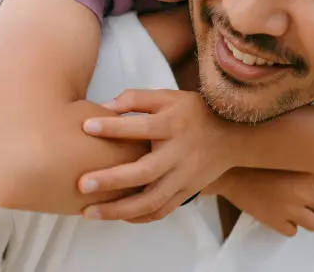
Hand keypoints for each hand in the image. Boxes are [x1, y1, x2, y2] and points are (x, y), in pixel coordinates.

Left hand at [78, 88, 236, 221]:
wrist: (232, 135)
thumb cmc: (192, 112)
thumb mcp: (168, 96)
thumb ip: (136, 99)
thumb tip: (103, 108)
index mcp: (173, 125)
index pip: (141, 127)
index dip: (114, 127)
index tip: (86, 127)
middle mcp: (178, 154)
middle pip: (144, 172)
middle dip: (112, 180)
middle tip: (81, 184)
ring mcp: (184, 177)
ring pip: (151, 201)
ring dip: (118, 210)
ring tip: (88, 212)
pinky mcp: (186, 192)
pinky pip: (161, 211)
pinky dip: (138, 217)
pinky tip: (115, 216)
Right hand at [215, 168, 313, 236]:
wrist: (229, 172)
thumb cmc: (257, 160)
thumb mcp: (285, 154)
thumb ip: (305, 163)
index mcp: (307, 169)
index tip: (312, 183)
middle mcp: (302, 190)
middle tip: (303, 196)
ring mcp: (290, 209)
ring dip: (306, 217)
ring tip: (292, 207)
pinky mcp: (276, 222)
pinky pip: (292, 231)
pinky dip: (286, 224)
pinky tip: (277, 212)